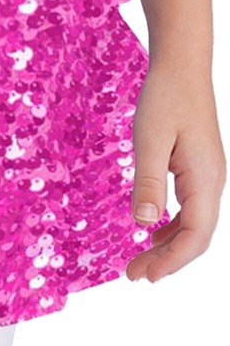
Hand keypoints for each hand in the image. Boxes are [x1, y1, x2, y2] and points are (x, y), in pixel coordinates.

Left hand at [126, 63, 226, 282]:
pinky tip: (151, 233)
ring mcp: (207, 177)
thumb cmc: (165, 100)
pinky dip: (170, 227)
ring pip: (193, 225)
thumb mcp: (149, 141)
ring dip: (167, 246)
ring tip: (138, 261)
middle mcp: (212, 182)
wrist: (181, 69)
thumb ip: (148, 182)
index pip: (196, 235)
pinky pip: (189, 209)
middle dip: (166, 260)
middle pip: (196, 236)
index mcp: (205, 179)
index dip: (172, 260)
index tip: (146, 276)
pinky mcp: (197, 170)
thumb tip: (143, 223)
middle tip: (133, 275)